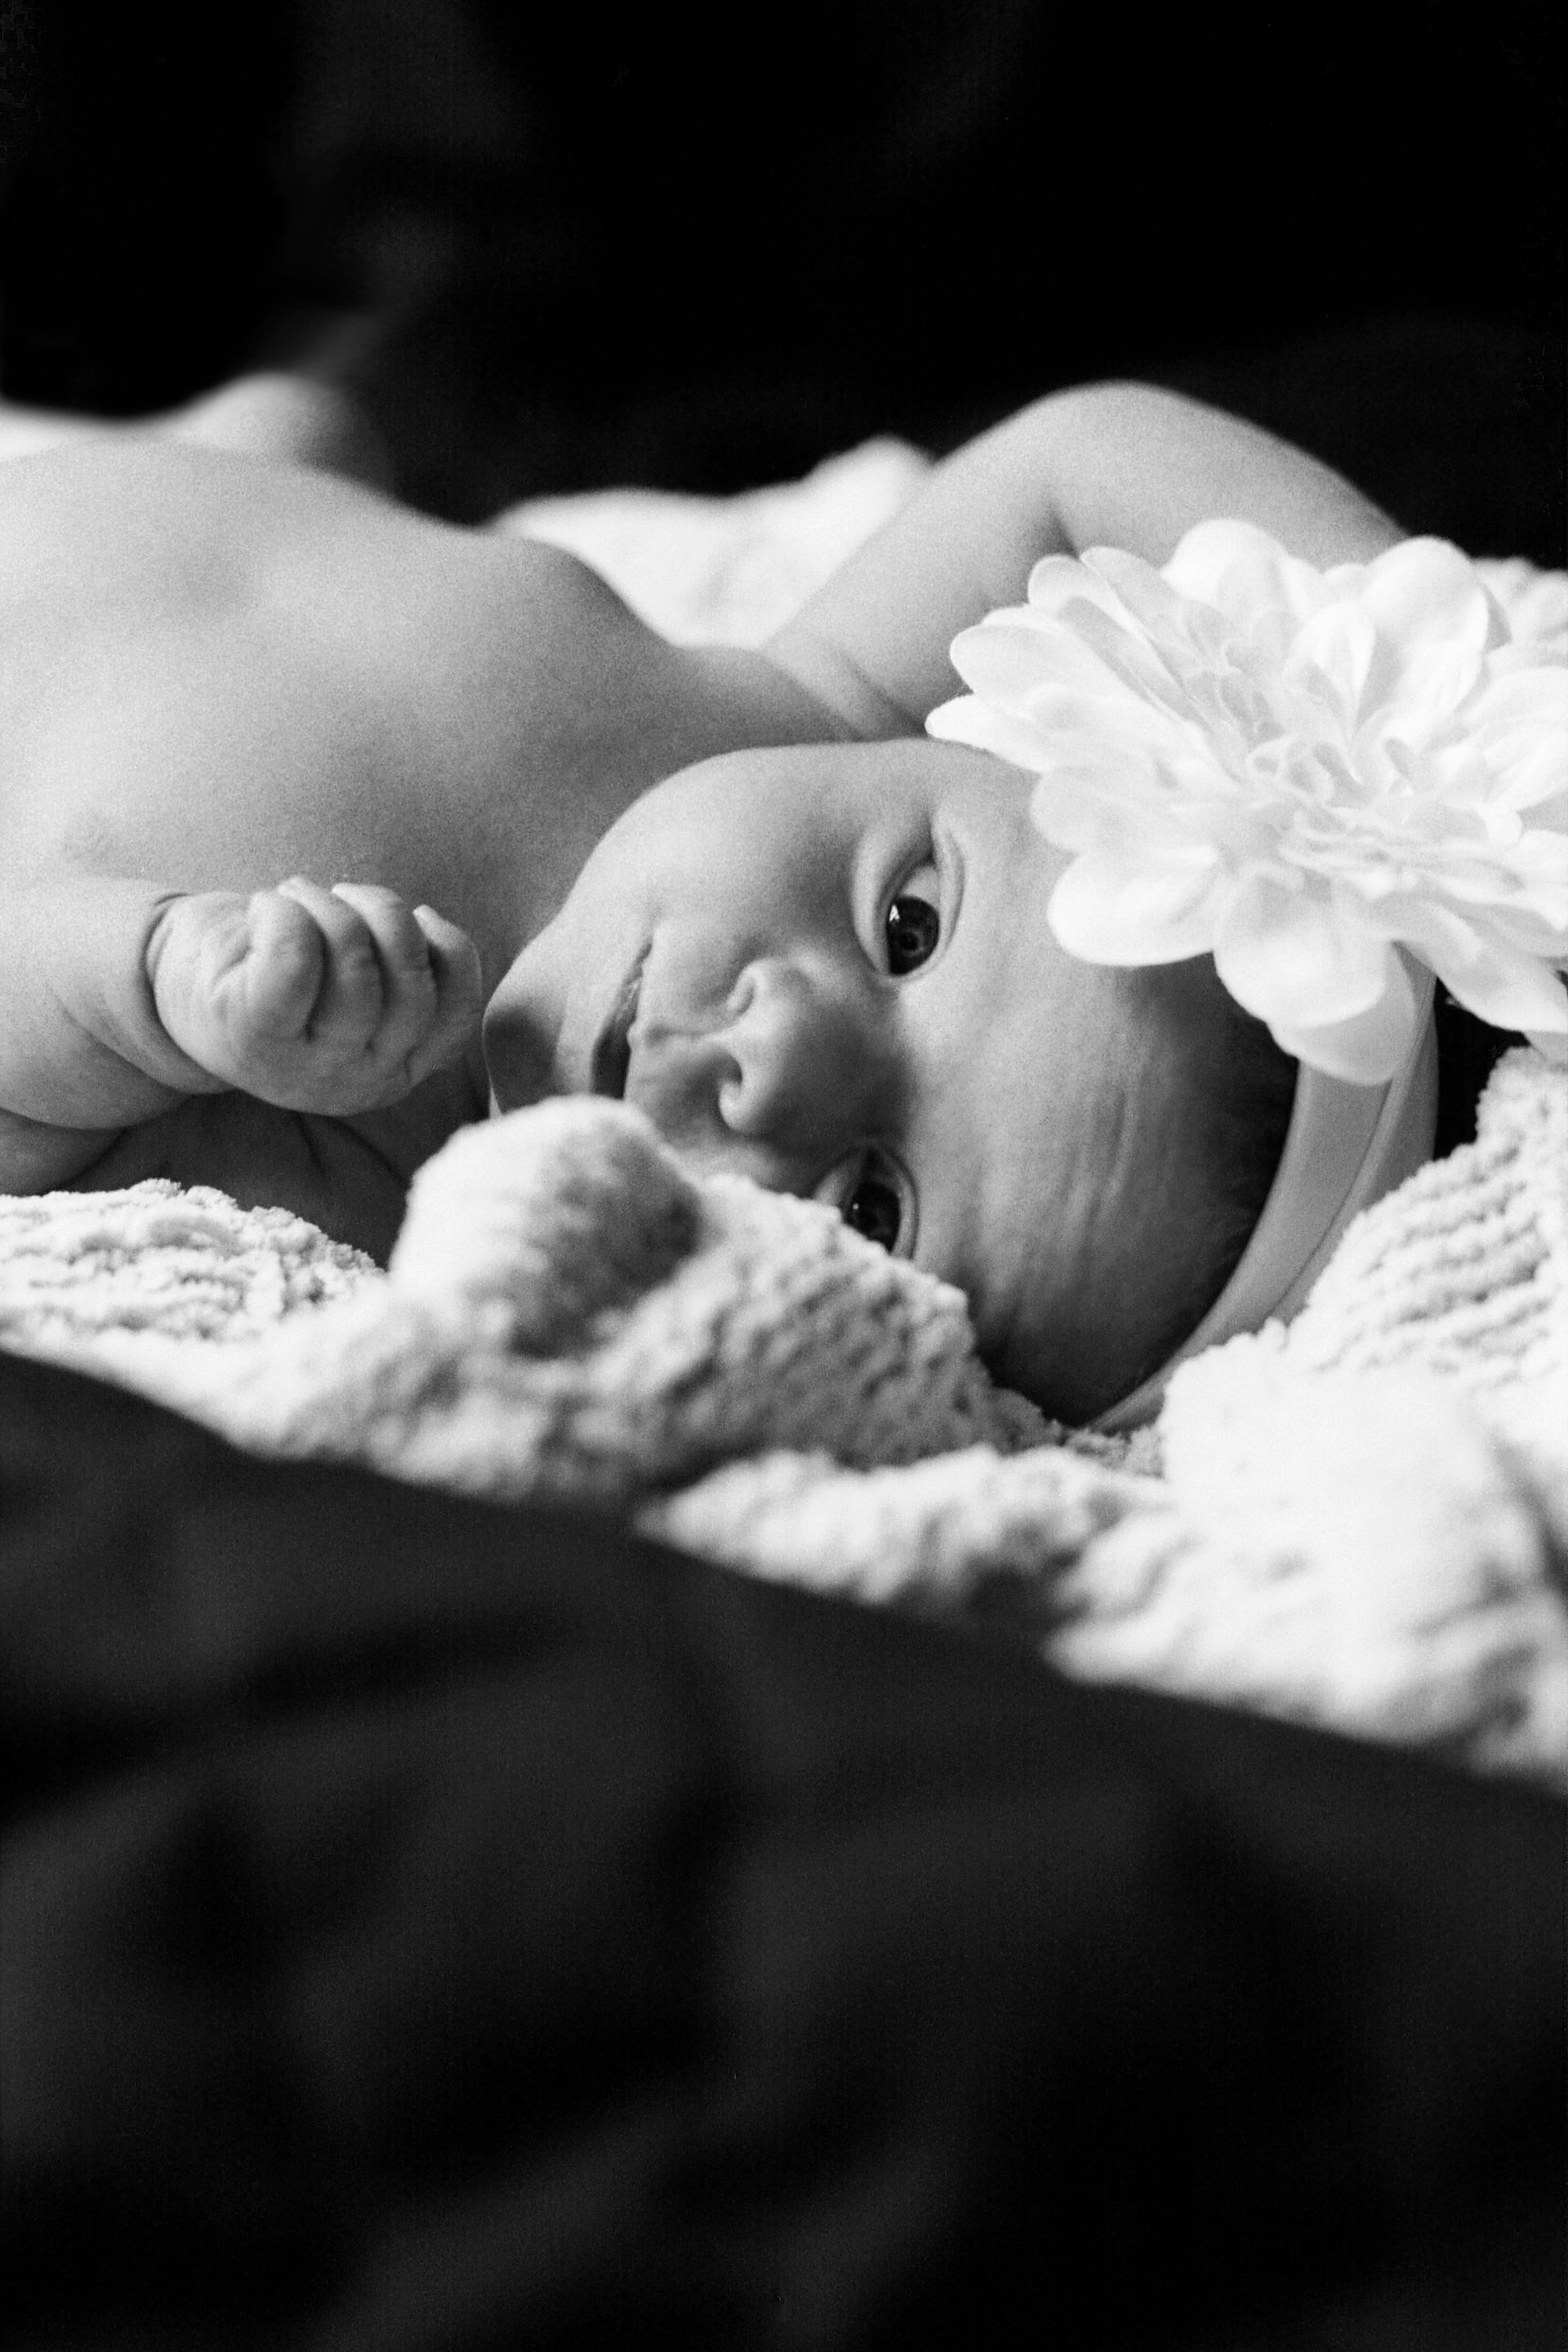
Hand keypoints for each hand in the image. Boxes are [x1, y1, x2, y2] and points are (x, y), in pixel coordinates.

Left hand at [146, 879, 483, 1113]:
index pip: (459, 1013)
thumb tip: (430, 927)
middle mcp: (357, 1084)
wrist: (169, 986)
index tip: (414, 916)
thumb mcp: (355, 985)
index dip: (447, 948)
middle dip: (384, 913)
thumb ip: (405, 972)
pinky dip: (286, 911)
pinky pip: (296, 955)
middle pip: (413, 985)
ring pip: (356, 966)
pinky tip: (267, 906)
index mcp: (395, 1071)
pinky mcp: (253, 1036)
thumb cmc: (273, 970)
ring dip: (328, 905)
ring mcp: (305, 1069)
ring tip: (298, 895)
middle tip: (341, 895)